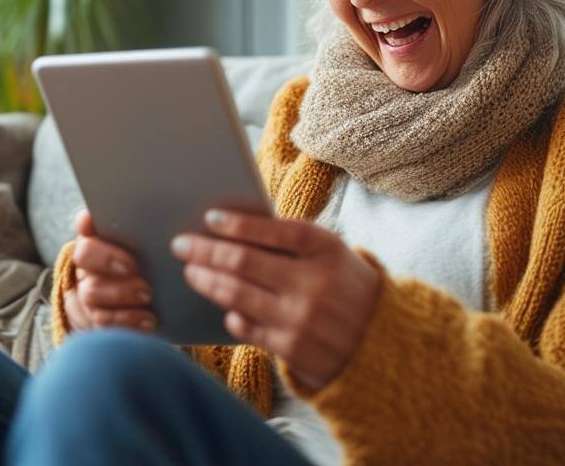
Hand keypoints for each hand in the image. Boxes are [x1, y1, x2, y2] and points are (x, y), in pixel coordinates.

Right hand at [62, 208, 156, 333]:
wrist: (132, 304)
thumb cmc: (149, 265)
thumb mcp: (150, 247)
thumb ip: (153, 234)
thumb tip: (181, 227)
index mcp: (99, 237)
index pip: (86, 222)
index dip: (88, 221)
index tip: (98, 222)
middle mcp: (88, 262)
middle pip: (84, 254)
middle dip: (108, 259)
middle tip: (135, 267)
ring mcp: (88, 290)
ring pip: (92, 291)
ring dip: (122, 293)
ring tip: (148, 294)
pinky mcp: (95, 317)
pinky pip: (104, 320)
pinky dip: (129, 319)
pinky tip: (150, 319)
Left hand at [171, 209, 380, 390]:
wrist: (383, 343)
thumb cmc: (346, 286)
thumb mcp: (332, 255)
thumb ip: (292, 243)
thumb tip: (232, 230)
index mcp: (325, 249)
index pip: (272, 230)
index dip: (237, 224)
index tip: (208, 218)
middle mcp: (313, 282)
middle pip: (243, 262)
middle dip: (205, 251)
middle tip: (181, 244)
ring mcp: (300, 317)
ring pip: (235, 294)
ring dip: (206, 280)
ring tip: (191, 270)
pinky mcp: (290, 347)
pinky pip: (245, 326)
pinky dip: (229, 313)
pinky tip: (222, 304)